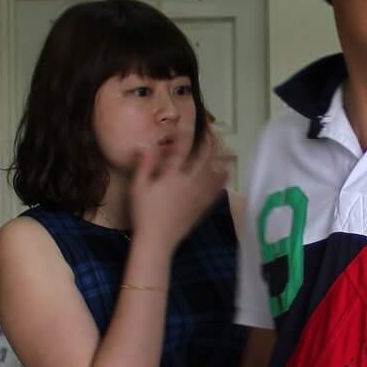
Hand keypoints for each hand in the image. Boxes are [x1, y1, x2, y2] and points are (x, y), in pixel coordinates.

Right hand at [131, 136, 233, 255]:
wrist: (157, 241)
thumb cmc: (143, 213)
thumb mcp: (138, 186)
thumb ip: (145, 164)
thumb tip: (147, 145)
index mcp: (171, 176)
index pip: (182, 149)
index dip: (188, 135)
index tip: (192, 124)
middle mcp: (188, 182)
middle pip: (203, 158)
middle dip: (209, 143)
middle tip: (214, 132)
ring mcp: (197, 195)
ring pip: (213, 172)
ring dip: (221, 159)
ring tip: (228, 148)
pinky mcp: (202, 207)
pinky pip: (215, 190)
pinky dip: (222, 179)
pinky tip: (227, 173)